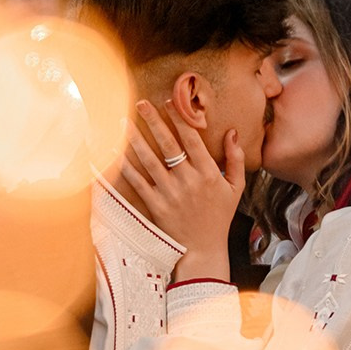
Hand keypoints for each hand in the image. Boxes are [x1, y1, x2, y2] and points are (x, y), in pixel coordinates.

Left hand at [117, 101, 243, 281]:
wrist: (203, 249)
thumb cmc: (219, 217)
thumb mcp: (235, 188)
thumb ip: (236, 159)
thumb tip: (232, 132)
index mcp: (208, 173)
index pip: (192, 139)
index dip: (180, 119)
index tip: (170, 101)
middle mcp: (188, 181)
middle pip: (168, 144)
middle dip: (154, 121)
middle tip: (141, 103)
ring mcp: (170, 193)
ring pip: (149, 160)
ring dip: (135, 139)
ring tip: (123, 122)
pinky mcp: (156, 205)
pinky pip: (137, 182)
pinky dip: (125, 167)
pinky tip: (114, 153)